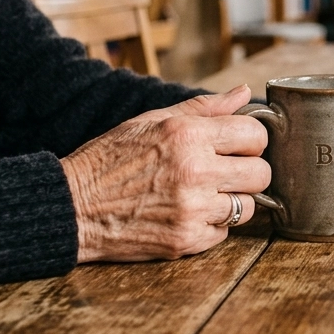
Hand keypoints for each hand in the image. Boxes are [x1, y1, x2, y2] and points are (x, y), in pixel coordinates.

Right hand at [60, 86, 271, 262]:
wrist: (72, 207)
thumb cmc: (109, 159)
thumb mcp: (151, 120)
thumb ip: (203, 108)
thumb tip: (244, 92)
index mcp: (188, 135)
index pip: (255, 135)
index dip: (251, 139)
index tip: (239, 145)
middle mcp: (195, 172)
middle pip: (261, 174)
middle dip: (248, 171)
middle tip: (227, 172)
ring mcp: (192, 210)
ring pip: (248, 207)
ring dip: (232, 200)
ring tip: (205, 193)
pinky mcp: (186, 241)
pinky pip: (223, 233)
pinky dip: (211, 225)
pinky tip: (187, 213)